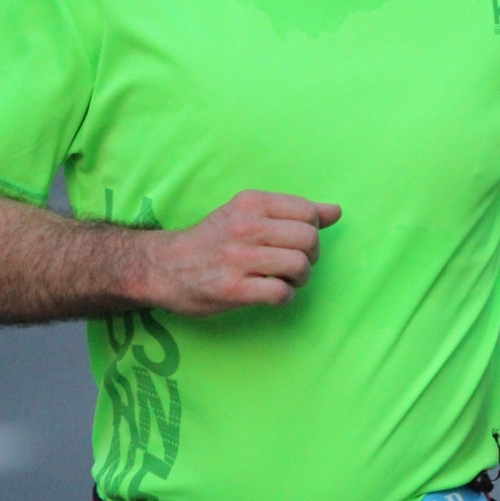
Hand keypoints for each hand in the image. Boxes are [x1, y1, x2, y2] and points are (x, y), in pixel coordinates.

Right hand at [143, 191, 341, 315]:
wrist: (163, 267)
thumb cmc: (212, 241)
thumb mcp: (247, 214)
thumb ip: (291, 211)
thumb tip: (336, 211)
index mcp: (251, 203)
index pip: (308, 211)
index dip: (314, 230)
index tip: (298, 241)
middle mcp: (245, 226)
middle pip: (309, 239)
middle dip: (311, 256)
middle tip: (295, 264)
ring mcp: (238, 258)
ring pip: (299, 265)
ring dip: (300, 279)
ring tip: (285, 280)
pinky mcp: (232, 288)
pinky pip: (280, 293)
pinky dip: (285, 298)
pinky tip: (274, 295)